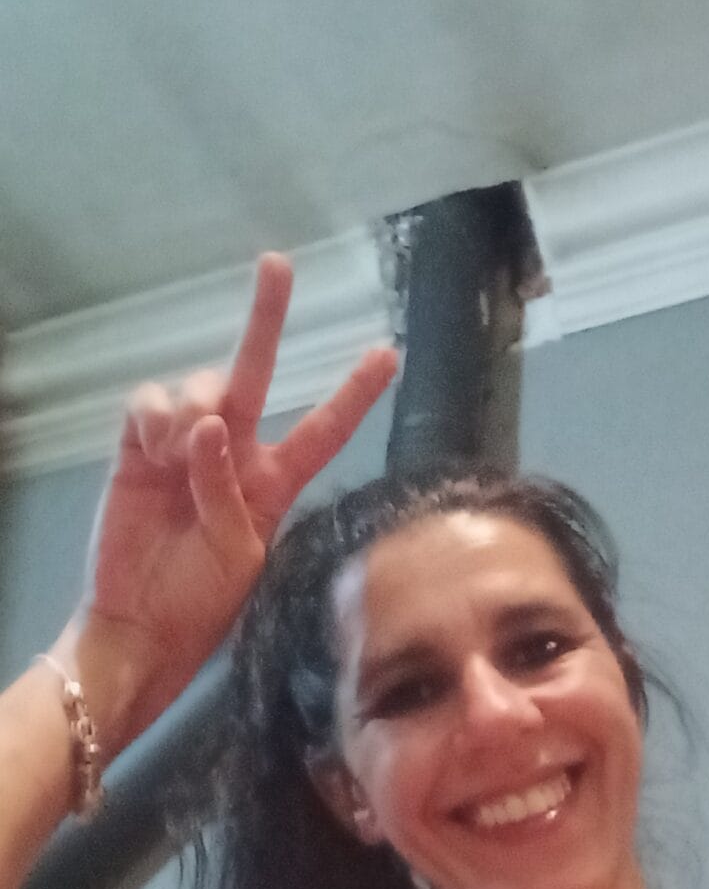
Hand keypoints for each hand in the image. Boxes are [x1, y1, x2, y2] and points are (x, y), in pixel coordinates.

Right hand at [71, 253, 395, 737]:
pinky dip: (155, 413)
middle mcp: (235, 454)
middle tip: (277, 263)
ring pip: (202, 386)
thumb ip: (228, 492)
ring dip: (197, 401)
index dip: (354, 392)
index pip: (324, 429)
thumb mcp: (237, 556)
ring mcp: (186, 446)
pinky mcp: (139, 449)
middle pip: (258, 372)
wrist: (140, 624)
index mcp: (276, 484)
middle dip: (267, 317)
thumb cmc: (201, 603)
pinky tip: (157, 446)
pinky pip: (150, 402)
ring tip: (184, 448)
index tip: (388, 351)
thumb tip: (208, 428)